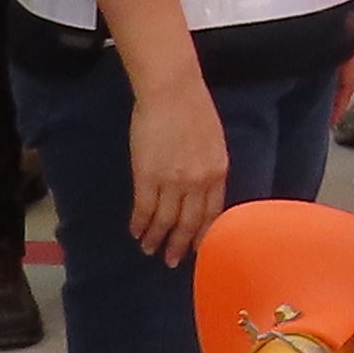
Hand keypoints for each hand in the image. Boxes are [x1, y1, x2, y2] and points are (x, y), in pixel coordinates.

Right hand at [121, 72, 230, 266]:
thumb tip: (202, 188)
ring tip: (149, 250)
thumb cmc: (194, 108)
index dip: (203, 234)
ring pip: (165, 220)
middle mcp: (198, 183)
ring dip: (156, 238)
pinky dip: (140, 222)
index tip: (198, 249)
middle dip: (180, 245)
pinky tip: (136, 231)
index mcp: (218, 173)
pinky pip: (144, 208)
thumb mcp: (214, 142)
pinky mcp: (147, 176)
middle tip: (172, 261)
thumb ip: (210, 168)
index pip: (212, 214)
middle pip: (189, 223)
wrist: (172, 91)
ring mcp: (172, 181)